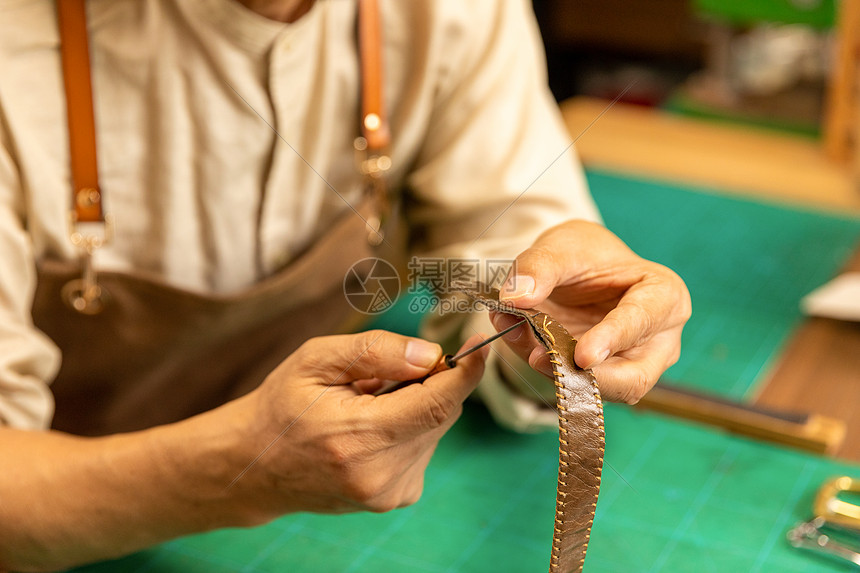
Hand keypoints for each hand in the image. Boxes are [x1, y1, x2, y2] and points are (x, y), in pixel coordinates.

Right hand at [236, 330, 487, 517]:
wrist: (254, 466)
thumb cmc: (281, 406)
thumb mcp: (316, 360)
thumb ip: (376, 352)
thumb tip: (431, 355)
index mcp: (360, 437)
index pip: (438, 403)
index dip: (466, 371)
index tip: (479, 345)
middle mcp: (381, 474)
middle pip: (441, 413)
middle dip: (428, 383)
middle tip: (383, 374)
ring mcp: (389, 493)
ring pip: (435, 430)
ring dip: (415, 407)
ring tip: (366, 406)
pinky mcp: (396, 499)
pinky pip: (424, 448)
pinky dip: (409, 429)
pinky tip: (370, 429)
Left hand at [491, 220, 689, 403]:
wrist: (576, 268)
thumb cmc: (583, 253)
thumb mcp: (560, 246)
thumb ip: (539, 267)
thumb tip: (514, 298)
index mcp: (664, 296)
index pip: (643, 322)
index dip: (613, 339)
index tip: (582, 356)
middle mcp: (657, 339)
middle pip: (634, 378)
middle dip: (588, 378)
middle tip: (542, 361)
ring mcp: (632, 365)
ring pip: (600, 389)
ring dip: (556, 374)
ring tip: (521, 343)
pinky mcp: (601, 380)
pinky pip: (574, 386)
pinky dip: (544, 369)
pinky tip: (519, 343)